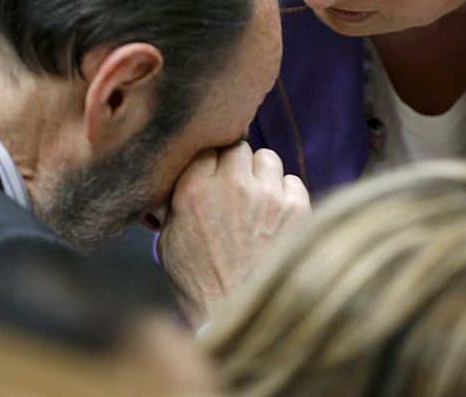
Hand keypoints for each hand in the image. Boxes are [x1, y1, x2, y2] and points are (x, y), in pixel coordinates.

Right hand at [158, 141, 309, 327]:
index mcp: (194, 190)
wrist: (241, 318)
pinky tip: (278, 217)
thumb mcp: (169, 242)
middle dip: (236, 164)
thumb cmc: (200, 286)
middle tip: (236, 187)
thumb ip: (174, 203)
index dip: (211, 161)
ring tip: (258, 201)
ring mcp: (267, 194)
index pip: (206, 148)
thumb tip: (175, 182)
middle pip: (238, 148)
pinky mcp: (296, 208)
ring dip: (262, 175)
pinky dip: (286, 194)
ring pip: (268, 158)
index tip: (213, 174)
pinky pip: (292, 181)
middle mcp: (231, 184)